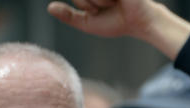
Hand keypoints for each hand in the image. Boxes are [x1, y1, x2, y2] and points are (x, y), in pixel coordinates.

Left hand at [47, 0, 189, 58]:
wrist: (140, 21)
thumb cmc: (117, 22)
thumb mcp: (89, 23)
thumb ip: (69, 16)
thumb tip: (49, 7)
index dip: (84, 4)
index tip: (97, 10)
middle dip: (89, 3)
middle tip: (106, 7)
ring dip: (98, 1)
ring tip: (112, 3)